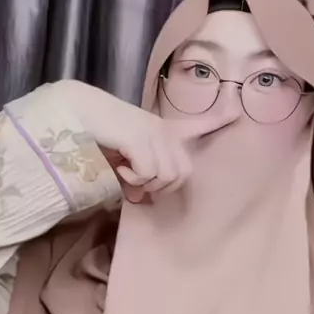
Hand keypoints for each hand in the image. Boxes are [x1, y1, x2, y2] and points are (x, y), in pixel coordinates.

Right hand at [58, 80, 227, 199]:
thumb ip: (137, 179)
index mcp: (163, 129)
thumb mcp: (123, 160)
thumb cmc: (99, 136)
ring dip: (144, 183)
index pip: (197, 125)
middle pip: (182, 174)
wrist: (76, 113)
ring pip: (166, 177)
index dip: (217, 121)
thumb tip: (141, 199)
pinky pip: (149, 173)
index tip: (237, 113)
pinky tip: (120, 167)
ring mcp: (155, 133)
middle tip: (135, 180)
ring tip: (125, 171)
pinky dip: (133, 178)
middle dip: (160, 187)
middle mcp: (164, 130)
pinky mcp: (142, 138)